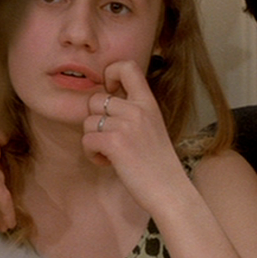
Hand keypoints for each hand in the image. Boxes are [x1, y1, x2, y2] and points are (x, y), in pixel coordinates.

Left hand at [80, 60, 187, 210]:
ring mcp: (126, 125)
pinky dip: (92, 154)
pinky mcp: (115, 143)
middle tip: (109, 138)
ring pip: (88, 121)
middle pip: (95, 99)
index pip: (127, 66)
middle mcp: (138, 109)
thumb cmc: (159, 165)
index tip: (111, 92)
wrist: (169, 191)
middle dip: (95, 120)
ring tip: (111, 154)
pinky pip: (87, 140)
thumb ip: (134, 111)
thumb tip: (105, 102)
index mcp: (148, 103)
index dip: (111, 73)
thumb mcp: (152, 127)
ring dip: (93, 140)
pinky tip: (109, 163)